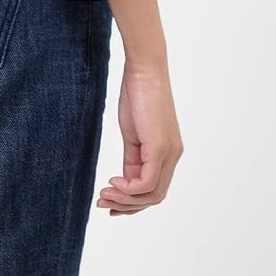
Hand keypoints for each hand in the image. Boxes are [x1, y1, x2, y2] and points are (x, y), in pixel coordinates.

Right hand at [96, 60, 182, 216]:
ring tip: (104, 195)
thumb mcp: (132, 133)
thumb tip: (123, 181)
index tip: (109, 201)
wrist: (143, 70)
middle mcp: (173, 157)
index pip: (153, 189)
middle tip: (102, 203)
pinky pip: (147, 183)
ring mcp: (168, 153)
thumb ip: (132, 158)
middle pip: (154, 197)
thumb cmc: (137, 95)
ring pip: (152, 195)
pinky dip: (129, 189)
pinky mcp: (160, 148)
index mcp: (166, 153)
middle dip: (127, 205)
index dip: (132, 202)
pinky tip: (113, 181)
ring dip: (125, 200)